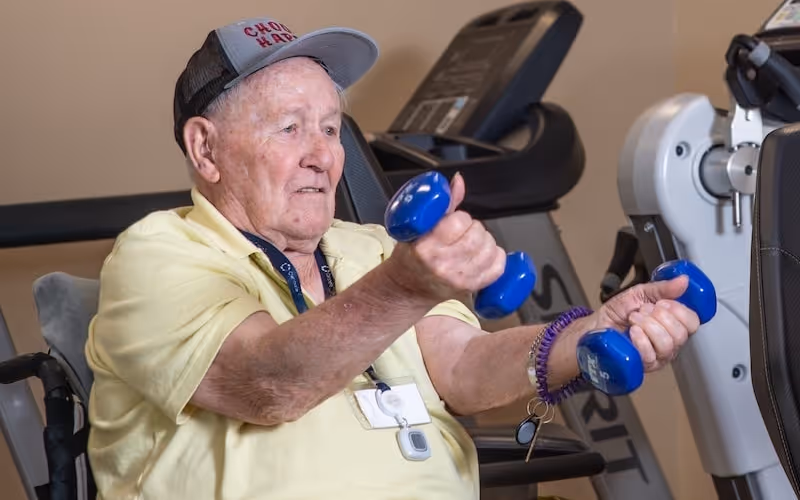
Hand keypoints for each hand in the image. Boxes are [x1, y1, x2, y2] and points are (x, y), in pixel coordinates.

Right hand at [386, 173, 505, 301]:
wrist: (408, 287)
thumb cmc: (412, 257)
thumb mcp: (419, 227)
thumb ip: (443, 203)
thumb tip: (458, 181)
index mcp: (426, 248)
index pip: (458, 223)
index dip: (460, 218)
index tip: (454, 221)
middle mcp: (442, 265)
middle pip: (477, 236)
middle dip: (474, 228)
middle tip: (464, 231)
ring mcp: (458, 278)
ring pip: (489, 250)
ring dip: (486, 240)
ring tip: (473, 242)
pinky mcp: (470, 287)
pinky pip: (497, 268)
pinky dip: (496, 256)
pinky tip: (484, 254)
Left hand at [592, 276, 700, 371]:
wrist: (598, 325)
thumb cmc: (618, 313)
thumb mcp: (639, 293)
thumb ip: (662, 288)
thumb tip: (683, 281)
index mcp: (673, 323)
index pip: (693, 322)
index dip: (679, 311)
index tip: (662, 303)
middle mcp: (670, 341)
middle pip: (681, 334)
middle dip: (659, 317)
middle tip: (643, 311)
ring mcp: (658, 355)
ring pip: (667, 344)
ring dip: (647, 326)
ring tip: (634, 320)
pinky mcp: (645, 365)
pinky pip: (651, 354)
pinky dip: (639, 339)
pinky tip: (631, 333)